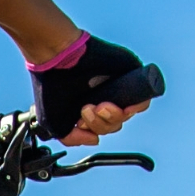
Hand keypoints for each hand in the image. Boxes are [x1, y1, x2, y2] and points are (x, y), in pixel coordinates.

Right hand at [31, 35, 162, 145]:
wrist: (57, 56)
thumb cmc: (51, 84)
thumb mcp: (55, 123)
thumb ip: (72, 138)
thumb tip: (95, 139)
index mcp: (90, 104)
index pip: (105, 126)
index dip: (96, 128)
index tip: (81, 121)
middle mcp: (105, 94)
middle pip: (116, 121)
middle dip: (103, 123)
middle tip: (88, 109)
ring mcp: (118, 83)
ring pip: (129, 112)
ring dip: (115, 116)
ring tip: (100, 106)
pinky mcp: (129, 71)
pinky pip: (144, 95)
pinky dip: (137, 105)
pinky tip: (124, 107)